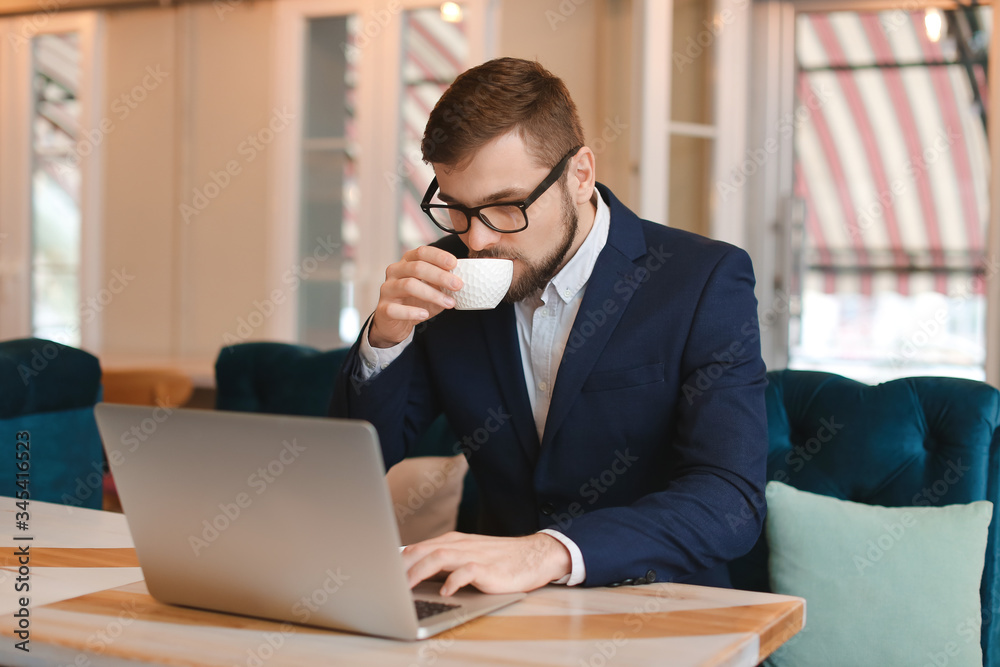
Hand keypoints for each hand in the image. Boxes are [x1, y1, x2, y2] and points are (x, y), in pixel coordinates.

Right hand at [369, 246, 462, 347]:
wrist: (395, 322)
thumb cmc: (416, 301)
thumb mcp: (432, 289)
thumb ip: (443, 282)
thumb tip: (461, 279)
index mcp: (407, 262)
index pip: (422, 252)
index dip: (438, 256)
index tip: (455, 264)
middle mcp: (395, 271)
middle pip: (417, 267)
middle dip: (440, 276)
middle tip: (458, 285)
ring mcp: (387, 289)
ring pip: (408, 285)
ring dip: (432, 294)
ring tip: (449, 303)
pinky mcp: (383, 308)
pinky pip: (395, 309)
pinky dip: (411, 312)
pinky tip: (424, 314)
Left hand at [401, 531, 571, 595]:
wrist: (534, 556)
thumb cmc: (499, 559)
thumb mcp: (467, 556)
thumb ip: (443, 562)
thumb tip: (413, 573)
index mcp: (452, 542)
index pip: (418, 547)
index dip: (397, 560)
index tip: (380, 573)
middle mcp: (460, 545)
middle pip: (423, 550)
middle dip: (401, 566)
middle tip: (384, 582)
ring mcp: (474, 555)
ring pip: (439, 557)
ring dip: (418, 571)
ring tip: (404, 587)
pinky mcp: (488, 568)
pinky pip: (466, 572)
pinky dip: (452, 581)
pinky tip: (444, 591)